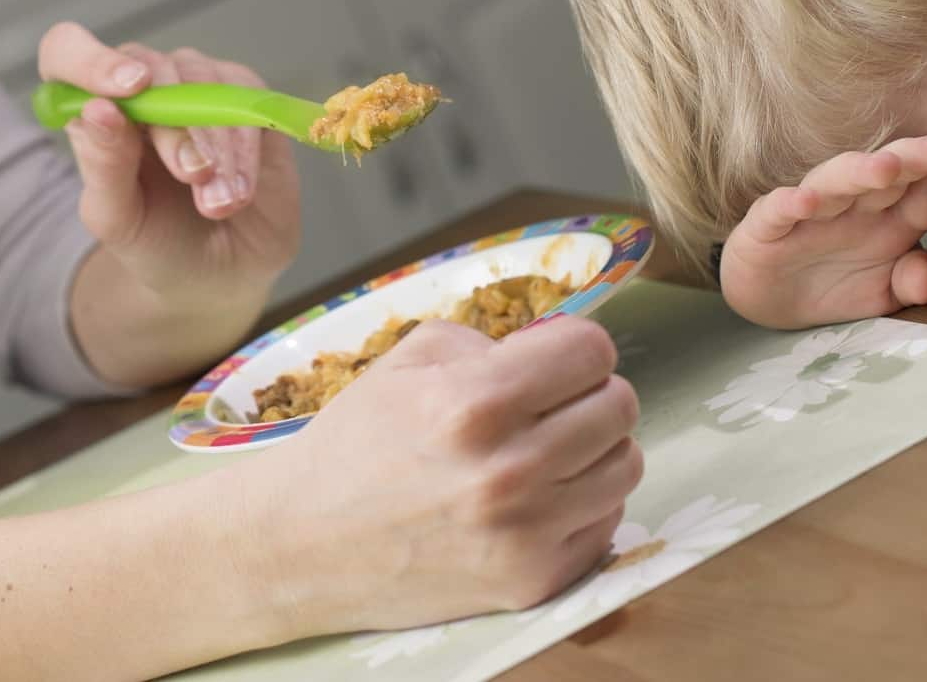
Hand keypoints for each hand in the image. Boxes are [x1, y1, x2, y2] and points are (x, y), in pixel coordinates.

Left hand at [37, 22, 299, 372]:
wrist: (219, 272)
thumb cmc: (157, 242)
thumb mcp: (117, 218)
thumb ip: (103, 165)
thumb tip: (99, 109)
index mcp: (94, 109)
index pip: (69, 52)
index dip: (91, 60)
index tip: (128, 89)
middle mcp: (143, 88)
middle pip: (150, 68)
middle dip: (175, 127)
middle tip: (193, 178)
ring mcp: (196, 86)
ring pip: (204, 82)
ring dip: (217, 145)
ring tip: (219, 203)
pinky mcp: (245, 98)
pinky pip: (247, 99)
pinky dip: (245, 149)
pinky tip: (240, 189)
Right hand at [240, 316, 642, 635]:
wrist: (301, 546)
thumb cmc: (357, 443)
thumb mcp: (412, 359)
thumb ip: (495, 343)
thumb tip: (559, 349)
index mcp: (476, 403)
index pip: (592, 351)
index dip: (575, 348)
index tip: (554, 360)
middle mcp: (509, 470)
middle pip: (620, 405)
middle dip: (590, 393)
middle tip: (553, 404)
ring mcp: (525, 533)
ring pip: (626, 464)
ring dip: (596, 449)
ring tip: (550, 450)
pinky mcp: (532, 582)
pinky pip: (606, 522)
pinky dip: (582, 504)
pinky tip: (538, 499)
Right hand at [720, 133, 926, 328]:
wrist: (771, 298)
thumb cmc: (836, 283)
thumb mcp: (886, 294)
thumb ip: (916, 282)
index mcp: (895, 217)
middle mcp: (858, 204)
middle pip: (892, 172)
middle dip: (918, 157)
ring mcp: (813, 210)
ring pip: (837, 180)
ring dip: (860, 171)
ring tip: (885, 169)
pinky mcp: (768, 225)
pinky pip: (779, 210)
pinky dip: (790, 204)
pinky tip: (805, 202)